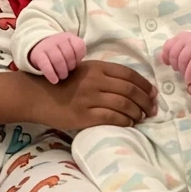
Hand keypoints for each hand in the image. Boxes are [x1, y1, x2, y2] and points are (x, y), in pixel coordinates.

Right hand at [29, 32, 86, 83]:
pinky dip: (51, 74)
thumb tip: (79, 67)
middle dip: (70, 66)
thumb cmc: (58, 50)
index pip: (79, 46)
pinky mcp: (37, 54)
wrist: (37, 44)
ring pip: (58, 59)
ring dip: (62, 71)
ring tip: (62, 76)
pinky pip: (45, 65)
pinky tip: (54, 80)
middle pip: (69, 54)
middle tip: (67, 72)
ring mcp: (47, 45)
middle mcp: (58, 39)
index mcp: (69, 37)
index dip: (79, 57)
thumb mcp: (69, 47)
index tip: (75, 63)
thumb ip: (76, 54)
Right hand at [32, 60, 157, 130]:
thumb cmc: (63, 83)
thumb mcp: (84, 71)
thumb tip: (132, 87)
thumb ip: (105, 75)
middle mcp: (95, 81)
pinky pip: (110, 118)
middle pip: (130, 90)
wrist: (37, 95)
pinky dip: (124, 121)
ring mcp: (89, 98)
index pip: (129, 74)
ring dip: (137, 112)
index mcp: (97, 67)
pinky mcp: (83, 116)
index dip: (145, 85)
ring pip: (123, 104)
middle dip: (146, 101)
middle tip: (152, 109)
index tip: (153, 94)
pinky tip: (129, 123)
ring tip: (142, 117)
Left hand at [161, 31, 190, 86]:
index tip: (169, 64)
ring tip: (186, 75)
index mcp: (181, 37)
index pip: (167, 46)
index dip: (166, 57)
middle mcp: (186, 39)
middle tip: (181, 70)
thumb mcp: (188, 44)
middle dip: (175, 66)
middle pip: (174, 55)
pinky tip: (190, 80)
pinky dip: (189, 74)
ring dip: (182, 71)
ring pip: (182, 61)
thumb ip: (177, 49)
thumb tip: (164, 60)